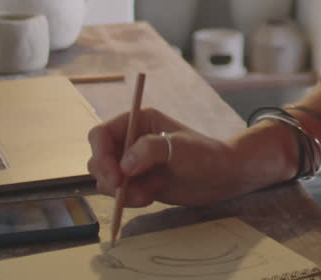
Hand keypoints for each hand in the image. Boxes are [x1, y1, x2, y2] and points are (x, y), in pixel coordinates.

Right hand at [86, 107, 242, 206]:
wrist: (222, 177)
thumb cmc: (205, 154)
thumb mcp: (179, 147)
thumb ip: (150, 150)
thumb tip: (123, 165)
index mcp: (137, 121)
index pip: (101, 134)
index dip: (101, 154)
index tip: (114, 175)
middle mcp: (130, 140)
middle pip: (98, 158)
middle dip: (107, 176)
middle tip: (122, 190)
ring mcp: (133, 163)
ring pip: (105, 179)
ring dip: (120, 191)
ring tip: (146, 195)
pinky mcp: (138, 183)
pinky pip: (119, 194)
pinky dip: (128, 199)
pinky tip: (150, 197)